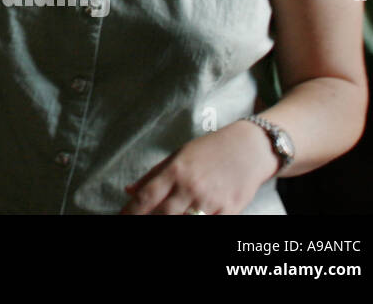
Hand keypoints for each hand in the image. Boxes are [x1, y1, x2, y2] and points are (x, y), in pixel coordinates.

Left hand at [121, 120, 279, 213]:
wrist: (249, 148)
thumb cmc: (211, 149)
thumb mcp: (178, 154)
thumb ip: (153, 174)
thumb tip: (130, 190)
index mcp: (175, 170)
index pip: (147, 196)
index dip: (131, 211)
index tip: (123, 217)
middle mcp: (190, 186)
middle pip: (162, 214)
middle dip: (147, 221)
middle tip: (138, 223)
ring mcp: (210, 201)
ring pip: (184, 222)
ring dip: (170, 223)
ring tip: (162, 221)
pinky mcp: (229, 211)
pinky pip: (209, 225)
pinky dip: (197, 225)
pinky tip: (188, 221)